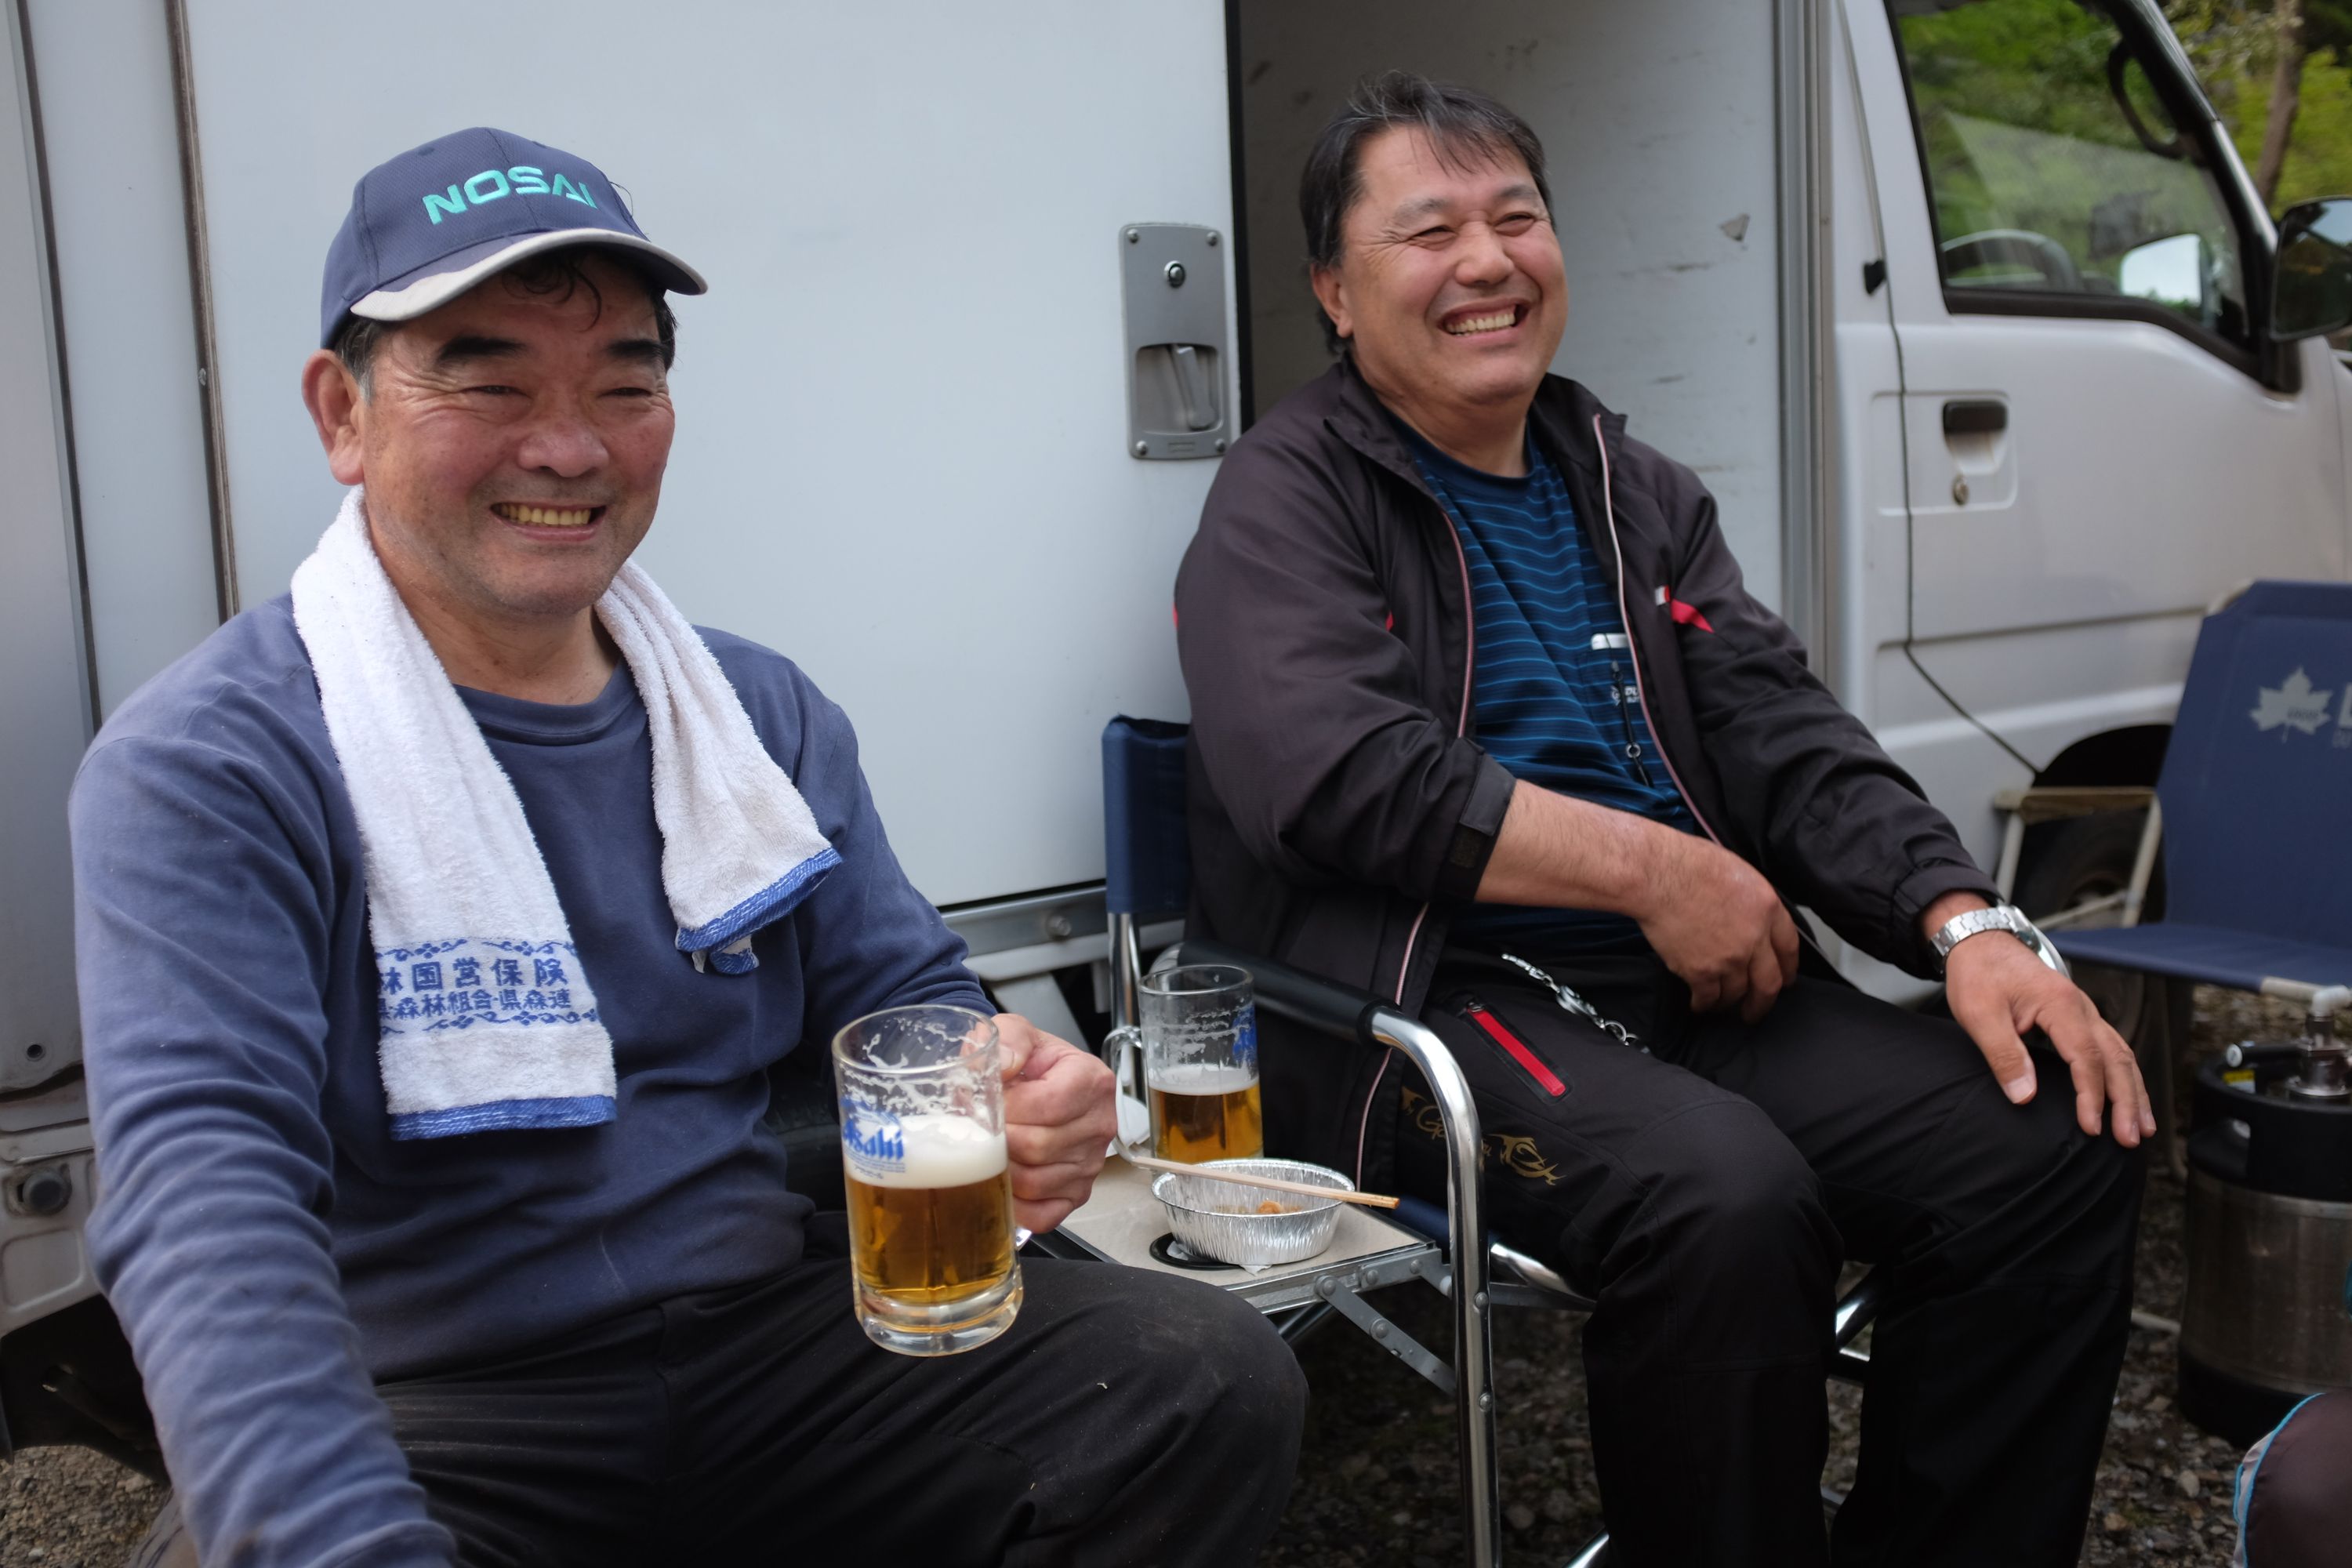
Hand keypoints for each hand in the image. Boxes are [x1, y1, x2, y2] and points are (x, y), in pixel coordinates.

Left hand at [994, 1014, 1115, 1233]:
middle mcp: (1100, 1124)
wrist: (1034, 1081)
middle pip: (1038, 1146)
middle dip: (998, 1138)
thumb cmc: (1026, 1061)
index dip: (1008, 1107)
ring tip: (989, 1148)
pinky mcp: (1077, 1194)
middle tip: (981, 1126)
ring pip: (1035, 1183)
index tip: (989, 1100)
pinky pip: (1044, 1214)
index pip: (1047, 1105)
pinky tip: (1003, 1181)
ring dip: (1001, 1170)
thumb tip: (1004, 1063)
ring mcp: (1091, 1164)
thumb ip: (1008, 1038)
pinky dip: (1015, 1205)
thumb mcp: (1015, 1031)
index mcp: (1091, 1081)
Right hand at [1631, 829, 1800, 1021]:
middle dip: (1763, 1002)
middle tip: (1756, 1011)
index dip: (1788, 968)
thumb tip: (1748, 916)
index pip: (1789, 948)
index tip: (1785, 979)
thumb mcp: (1738, 873)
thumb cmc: (1689, 863)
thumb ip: (1751, 902)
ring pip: (1737, 994)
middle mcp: (1755, 938)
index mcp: (1767, 909)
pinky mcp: (1701, 972)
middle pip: (1769, 983)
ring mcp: (1729, 958)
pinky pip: (1708, 998)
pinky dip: (1703, 1005)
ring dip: (1729, 1003)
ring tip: (1720, 1006)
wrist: (1659, 876)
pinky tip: (1698, 1004)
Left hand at [1937, 905, 2155, 1146]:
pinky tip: (2129, 1097)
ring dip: (2134, 1092)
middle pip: (2117, 1058)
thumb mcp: (1979, 1014)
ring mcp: (2085, 1012)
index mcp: (2061, 1005)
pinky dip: (2124, 1076)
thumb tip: (2024, 1096)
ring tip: (2143, 1127)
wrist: (1980, 943)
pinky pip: (2111, 1049)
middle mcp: (2082, 1008)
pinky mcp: (2079, 1018)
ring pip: (2121, 1054)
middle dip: (2128, 1101)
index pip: (2086, 1057)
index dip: (2091, 1096)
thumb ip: (2002, 1054)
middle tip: (2131, 1139)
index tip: (2091, 1127)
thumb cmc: (1978, 975)